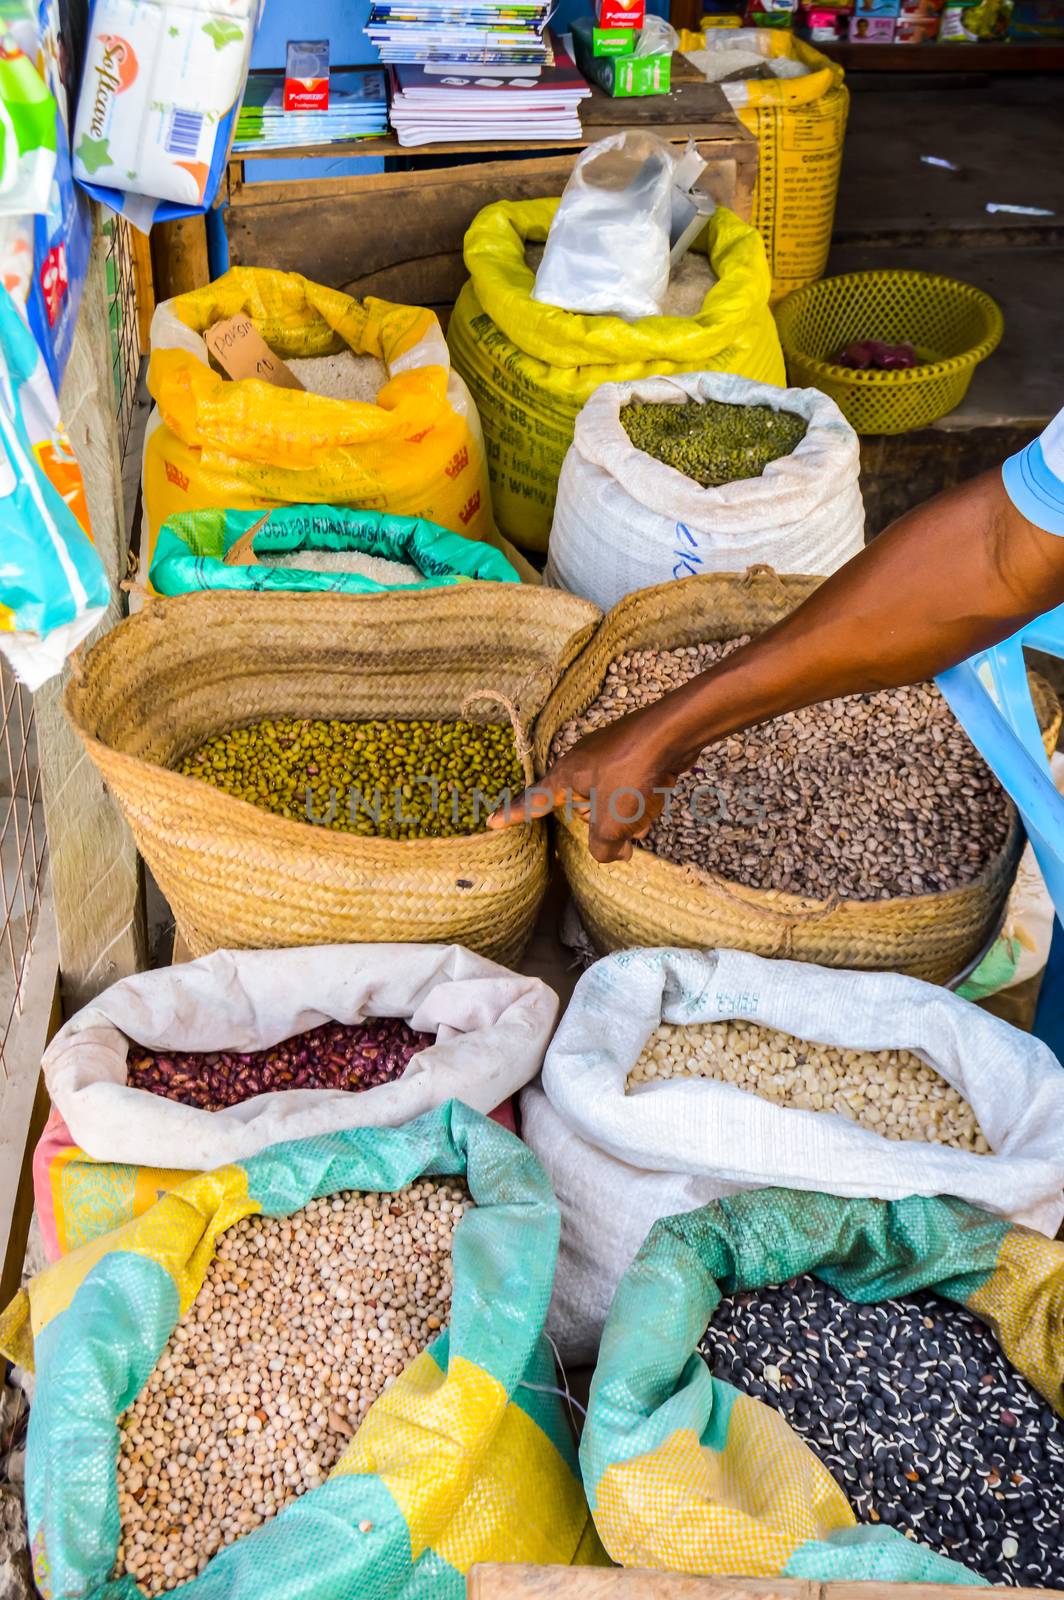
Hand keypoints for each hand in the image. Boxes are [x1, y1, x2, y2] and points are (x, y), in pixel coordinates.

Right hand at [487, 708, 676, 862]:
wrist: (673, 731)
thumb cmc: (632, 773)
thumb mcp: (612, 822)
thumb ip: (604, 848)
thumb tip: (616, 854)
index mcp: (565, 776)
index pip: (534, 801)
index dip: (513, 815)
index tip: (492, 822)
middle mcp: (580, 762)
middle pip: (582, 806)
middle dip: (604, 823)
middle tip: (624, 828)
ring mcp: (606, 755)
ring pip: (610, 798)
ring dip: (628, 813)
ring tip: (646, 813)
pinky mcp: (631, 753)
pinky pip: (628, 786)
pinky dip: (640, 798)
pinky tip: (657, 799)